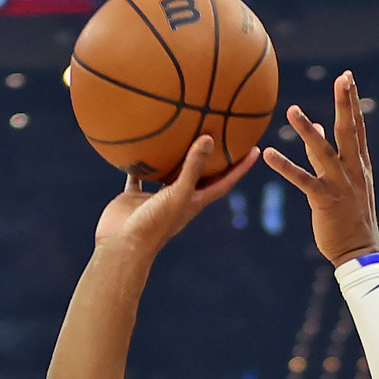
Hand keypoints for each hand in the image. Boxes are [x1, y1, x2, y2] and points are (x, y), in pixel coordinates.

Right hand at [93, 130, 258, 259]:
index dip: (241, 168)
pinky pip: (139, 174)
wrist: (122, 247)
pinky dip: (140, 161)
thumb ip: (192, 168)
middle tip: (223, 134)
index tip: (255, 150)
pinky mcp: (136, 197)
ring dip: (177, 156)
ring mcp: (157, 198)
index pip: (224, 183)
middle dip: (213, 158)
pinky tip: (141, 143)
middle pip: (200, 176)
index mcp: (194, 202)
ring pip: (170, 172)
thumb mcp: (178, 194)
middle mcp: (178, 199)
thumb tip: (209, 138)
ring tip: (184, 131)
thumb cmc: (155, 224)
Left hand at [263, 72, 378, 265]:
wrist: (359, 250)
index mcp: (359, 164)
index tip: (348, 78)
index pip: (357, 127)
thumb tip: (319, 128)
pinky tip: (268, 154)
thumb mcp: (344, 182)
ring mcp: (340, 184)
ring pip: (323, 151)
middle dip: (346, 103)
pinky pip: (302, 180)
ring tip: (292, 110)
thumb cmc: (350, 216)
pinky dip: (284, 166)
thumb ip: (328, 154)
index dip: (352, 102)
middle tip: (343, 78)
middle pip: (349, 130)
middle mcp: (352, 170)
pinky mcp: (324, 200)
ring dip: (307, 130)